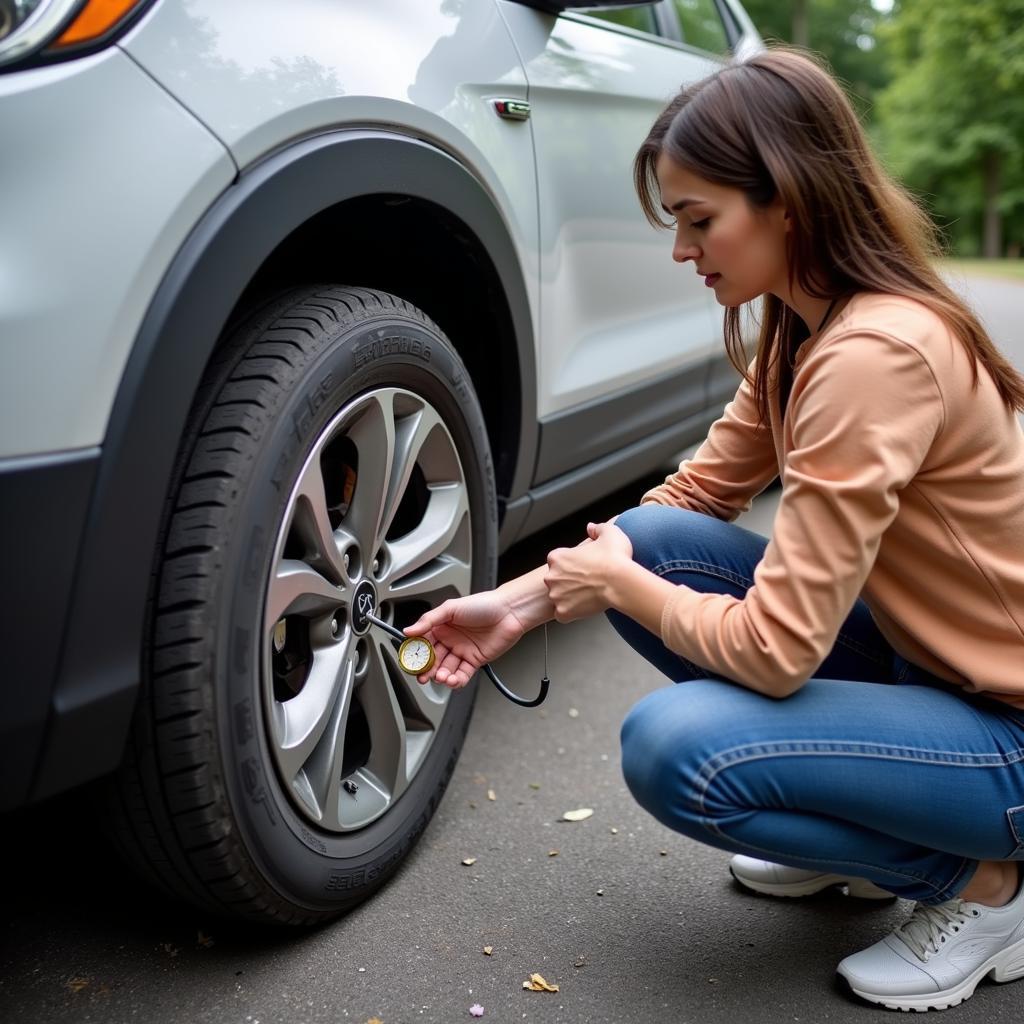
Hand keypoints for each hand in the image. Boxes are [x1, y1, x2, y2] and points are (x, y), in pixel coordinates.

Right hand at [402, 591, 526, 688]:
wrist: (509, 612)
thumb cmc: (483, 604)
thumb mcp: (450, 608)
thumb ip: (428, 620)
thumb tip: (408, 630)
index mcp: (442, 627)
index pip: (423, 643)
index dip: (416, 654)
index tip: (411, 662)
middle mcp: (450, 640)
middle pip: (433, 660)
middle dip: (427, 670)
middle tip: (423, 676)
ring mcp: (462, 651)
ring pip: (447, 669)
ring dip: (442, 676)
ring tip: (442, 677)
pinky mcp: (475, 661)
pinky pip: (462, 675)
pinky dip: (456, 681)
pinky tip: (453, 680)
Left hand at [544, 521, 632, 622]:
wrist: (620, 581)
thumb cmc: (615, 558)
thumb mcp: (609, 532)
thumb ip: (597, 528)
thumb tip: (591, 528)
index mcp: (557, 557)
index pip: (557, 561)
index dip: (571, 565)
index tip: (583, 568)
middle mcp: (552, 576)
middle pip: (555, 580)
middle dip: (567, 582)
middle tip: (586, 583)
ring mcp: (556, 595)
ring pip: (559, 598)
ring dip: (569, 598)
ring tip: (588, 595)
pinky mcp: (563, 612)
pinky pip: (563, 614)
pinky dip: (571, 613)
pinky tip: (585, 607)